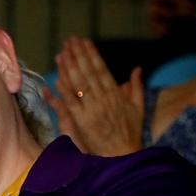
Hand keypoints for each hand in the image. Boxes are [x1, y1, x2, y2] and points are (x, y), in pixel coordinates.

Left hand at [45, 36, 144, 155]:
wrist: (124, 154)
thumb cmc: (131, 132)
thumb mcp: (138, 107)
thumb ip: (137, 87)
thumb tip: (138, 69)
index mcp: (116, 94)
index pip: (101, 69)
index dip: (92, 54)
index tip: (84, 42)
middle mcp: (104, 98)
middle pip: (88, 72)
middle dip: (78, 55)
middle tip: (69, 40)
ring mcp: (92, 110)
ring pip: (78, 84)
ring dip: (69, 68)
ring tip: (61, 53)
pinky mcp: (83, 122)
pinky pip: (71, 104)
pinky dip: (64, 91)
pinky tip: (56, 79)